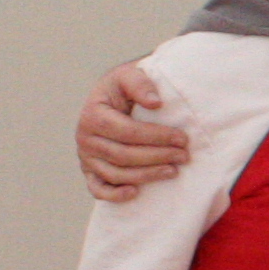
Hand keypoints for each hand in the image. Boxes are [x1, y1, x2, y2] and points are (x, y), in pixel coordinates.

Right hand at [78, 63, 187, 201]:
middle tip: (183, 156)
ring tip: (173, 171)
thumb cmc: (124, 87)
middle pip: (123, 155)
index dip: (156, 137)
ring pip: (115, 173)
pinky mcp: (90, 171)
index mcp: (93, 114)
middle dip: (157, 157)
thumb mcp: (129, 74)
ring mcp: (86, 157)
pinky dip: (114, 195)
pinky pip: (98, 189)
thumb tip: (155, 102)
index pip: (127, 131)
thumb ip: (140, 83)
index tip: (182, 138)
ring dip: (146, 175)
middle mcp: (85, 137)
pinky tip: (135, 193)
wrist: (113, 97)